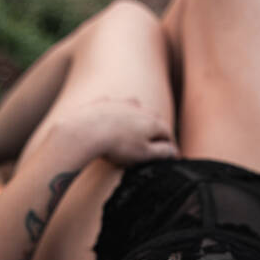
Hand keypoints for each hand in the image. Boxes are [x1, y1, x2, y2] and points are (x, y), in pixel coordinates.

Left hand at [61, 96, 177, 167]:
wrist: (86, 131)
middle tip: (156, 143)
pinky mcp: (104, 103)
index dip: (170, 146)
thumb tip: (172, 151)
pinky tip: (112, 122)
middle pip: (153, 119)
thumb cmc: (117, 145)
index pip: (168, 133)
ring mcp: (121, 103)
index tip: (171, 156)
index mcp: (153, 122)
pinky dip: (116, 115)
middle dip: (156, 131)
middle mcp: (140, 108)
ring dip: (137, 120)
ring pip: (135, 110)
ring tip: (135, 131)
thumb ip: (161, 152)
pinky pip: (114, 109)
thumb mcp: (144, 154)